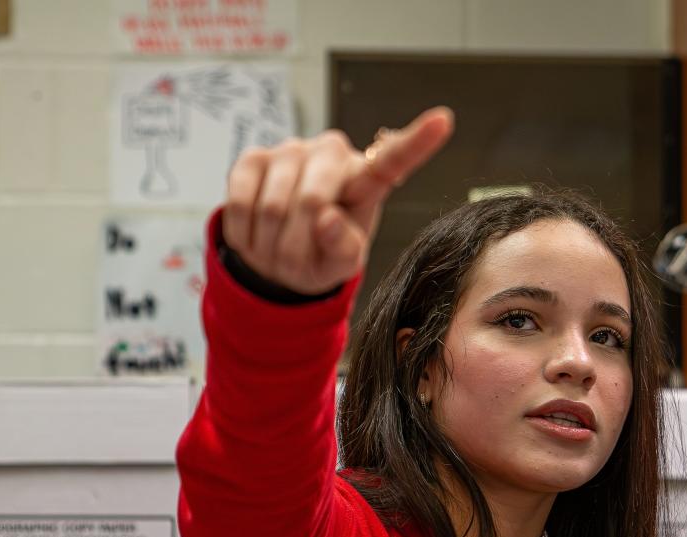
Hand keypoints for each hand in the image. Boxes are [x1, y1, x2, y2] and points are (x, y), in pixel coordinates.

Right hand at [222, 106, 454, 294]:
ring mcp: (290, 150)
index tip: (444, 121)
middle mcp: (332, 153)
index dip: (418, 141)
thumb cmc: (321, 255)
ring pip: (275, 207)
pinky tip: (257, 236)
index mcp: (367, 178)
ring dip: (272, 246)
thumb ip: (343, 249)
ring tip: (279, 252)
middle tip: (297, 264)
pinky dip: (247, 234)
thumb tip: (325, 219)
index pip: (393, 160)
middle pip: (311, 201)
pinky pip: (242, 202)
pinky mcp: (252, 158)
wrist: (278, 258)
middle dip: (298, 246)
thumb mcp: (342, 265)